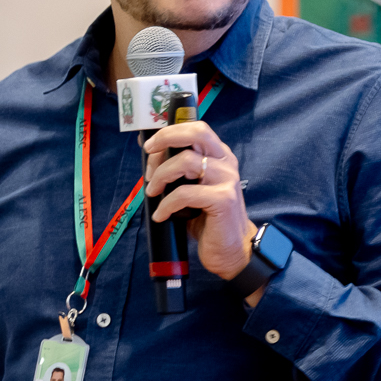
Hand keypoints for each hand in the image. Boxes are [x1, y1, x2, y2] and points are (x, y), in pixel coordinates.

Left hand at [142, 118, 254, 283]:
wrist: (232, 251)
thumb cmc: (208, 221)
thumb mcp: (192, 189)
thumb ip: (179, 172)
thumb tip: (152, 156)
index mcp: (219, 156)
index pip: (196, 129)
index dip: (170, 132)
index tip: (150, 147)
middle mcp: (225, 163)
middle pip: (196, 133)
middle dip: (167, 137)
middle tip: (149, 154)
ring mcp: (226, 179)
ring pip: (185, 162)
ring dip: (161, 177)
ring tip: (153, 193)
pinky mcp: (223, 199)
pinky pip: (184, 193)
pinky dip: (167, 204)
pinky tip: (162, 215)